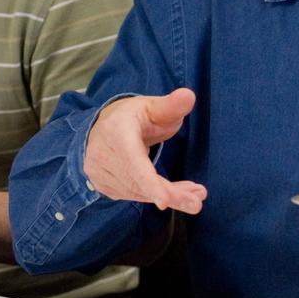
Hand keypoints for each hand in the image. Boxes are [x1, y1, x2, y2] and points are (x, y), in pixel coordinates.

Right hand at [83, 88, 207, 213]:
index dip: (149, 183)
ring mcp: (100, 174)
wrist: (103, 127)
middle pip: (139, 182)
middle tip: (198, 200)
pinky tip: (179, 194)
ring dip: (170, 196)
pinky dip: (158, 195)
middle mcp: (102, 155)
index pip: (133, 161)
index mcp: (116, 132)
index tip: (164, 201)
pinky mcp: (105, 186)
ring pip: (139, 192)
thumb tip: (189, 95)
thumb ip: (171, 105)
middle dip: (171, 194)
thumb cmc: (134, 116)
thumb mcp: (153, 106)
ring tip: (195, 196)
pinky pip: (134, 195)